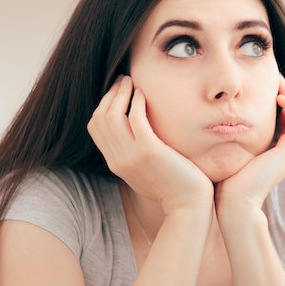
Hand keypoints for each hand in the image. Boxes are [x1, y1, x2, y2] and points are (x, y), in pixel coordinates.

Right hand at [88, 76, 212, 215]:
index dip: (103, 105)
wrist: (188, 205)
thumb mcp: (145, 171)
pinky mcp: (149, 151)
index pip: (95, 127)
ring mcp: (131, 155)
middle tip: (123, 80)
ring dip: (121, 93)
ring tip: (131, 81)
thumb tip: (134, 132)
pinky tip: (144, 94)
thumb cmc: (174, 186)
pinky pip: (134, 118)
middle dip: (110, 94)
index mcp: (115, 163)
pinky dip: (136, 101)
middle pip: (100, 118)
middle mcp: (118, 159)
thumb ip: (134, 154)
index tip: (117, 93)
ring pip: (112, 115)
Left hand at [215, 74, 284, 218]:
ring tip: (275, 80)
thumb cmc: (223, 183)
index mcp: (275, 153)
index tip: (262, 83)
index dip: (276, 100)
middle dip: (284, 93)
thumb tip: (213, 119)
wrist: (232, 205)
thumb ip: (229, 137)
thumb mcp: (228, 152)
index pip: (283, 119)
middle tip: (271, 75)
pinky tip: (277, 96)